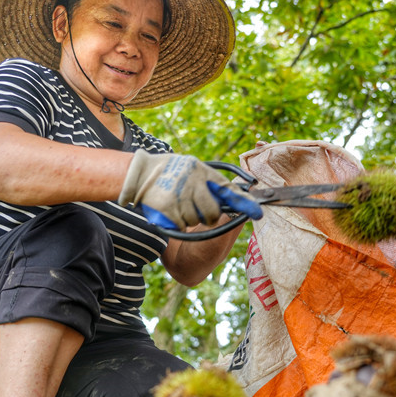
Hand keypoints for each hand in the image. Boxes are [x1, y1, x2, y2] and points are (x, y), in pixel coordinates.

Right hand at [119, 150, 262, 229]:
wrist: (137, 174)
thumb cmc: (170, 175)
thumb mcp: (193, 172)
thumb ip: (212, 185)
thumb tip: (237, 203)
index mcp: (203, 171)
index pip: (228, 189)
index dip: (245, 203)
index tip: (257, 213)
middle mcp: (193, 180)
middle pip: (213, 212)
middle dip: (208, 218)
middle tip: (198, 212)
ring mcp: (179, 193)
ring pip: (195, 220)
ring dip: (188, 219)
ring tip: (177, 205)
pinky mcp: (166, 206)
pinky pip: (180, 225)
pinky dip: (175, 223)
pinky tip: (169, 211)